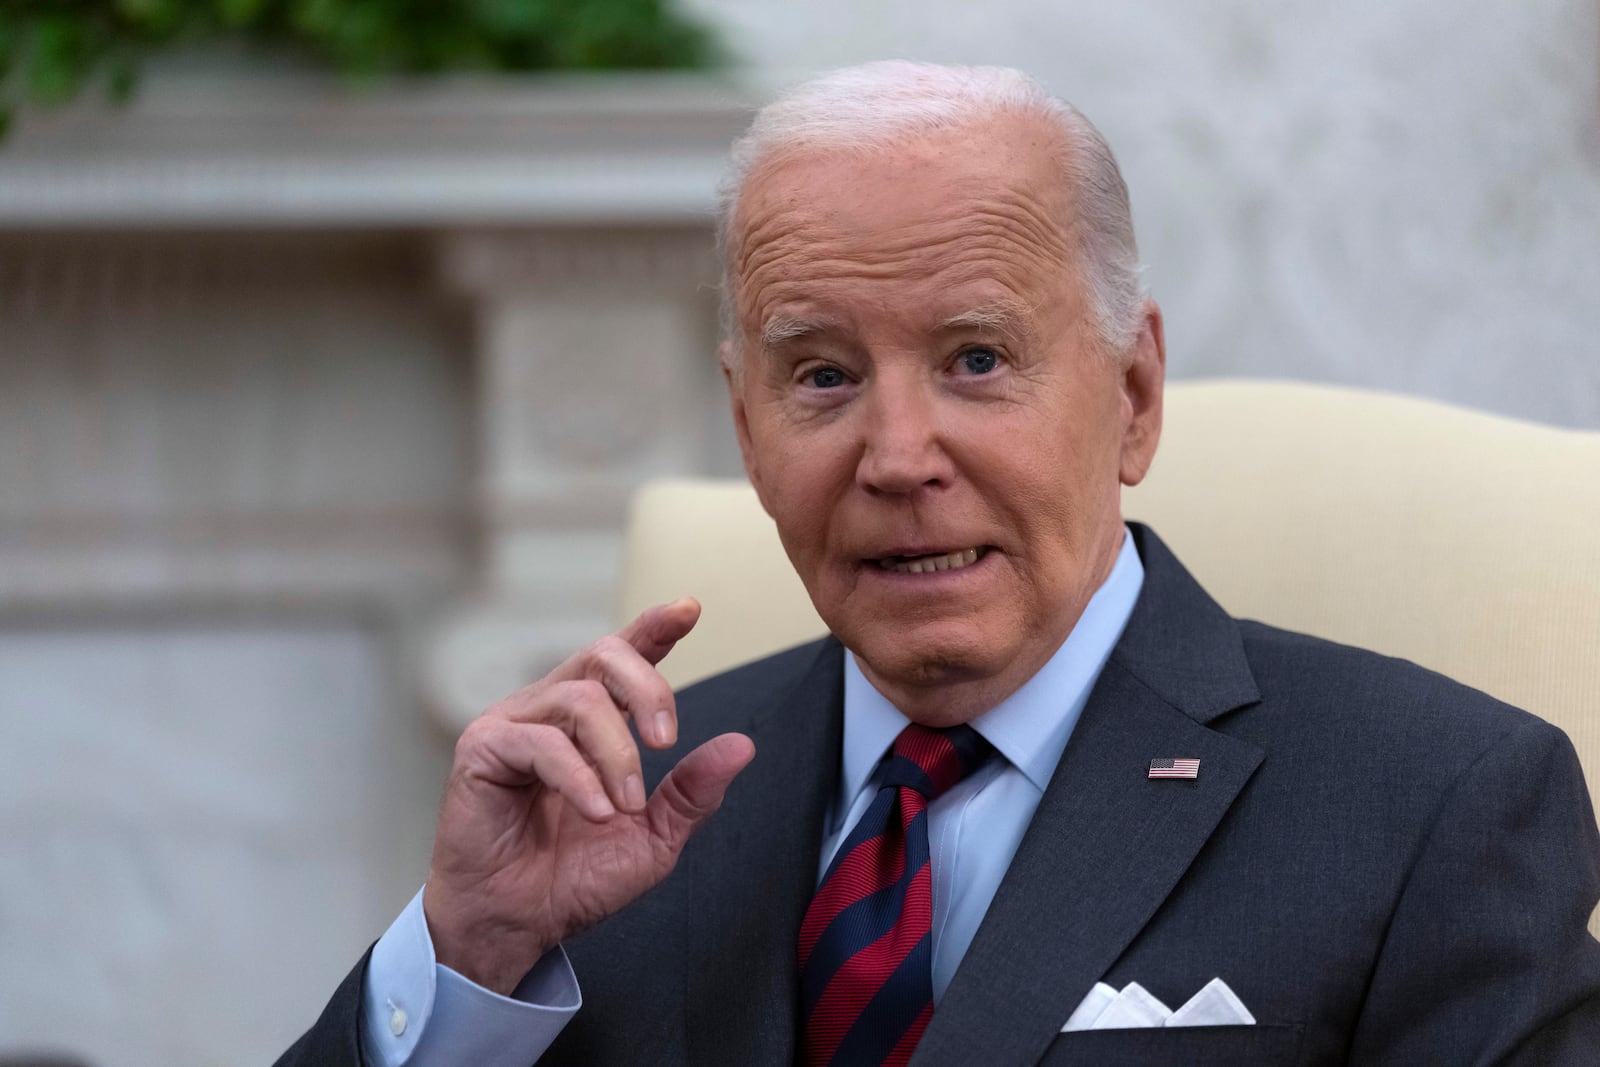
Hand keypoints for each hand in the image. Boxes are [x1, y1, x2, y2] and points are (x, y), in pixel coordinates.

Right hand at [422, 597, 755, 994]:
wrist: (516, 925)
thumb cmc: (573, 879)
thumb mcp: (653, 837)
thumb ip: (692, 791)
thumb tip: (742, 746)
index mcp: (592, 722)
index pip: (624, 657)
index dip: (655, 627)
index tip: (688, 608)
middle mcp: (551, 709)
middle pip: (603, 653)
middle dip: (647, 687)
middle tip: (666, 741)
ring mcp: (513, 724)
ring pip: (579, 699)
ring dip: (615, 754)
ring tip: (623, 807)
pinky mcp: (482, 749)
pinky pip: (541, 742)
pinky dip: (578, 778)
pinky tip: (595, 813)